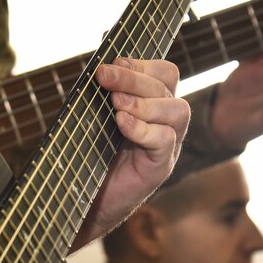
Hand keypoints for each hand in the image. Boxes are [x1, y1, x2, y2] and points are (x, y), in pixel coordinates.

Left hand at [75, 57, 189, 246]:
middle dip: (134, 78)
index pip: (165, 74)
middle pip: (168, 88)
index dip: (143, 64)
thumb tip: (101, 58)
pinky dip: (143, 129)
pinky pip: (165, 141)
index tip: (112, 62)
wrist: (86, 204)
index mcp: (153, 107)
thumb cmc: (91, 159)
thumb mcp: (95, 119)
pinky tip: (122, 124)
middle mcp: (166, 123)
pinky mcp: (160, 168)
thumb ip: (103, 94)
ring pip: (176, 111)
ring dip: (144, 103)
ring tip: (115, 105)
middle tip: (104, 76)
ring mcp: (168, 146)